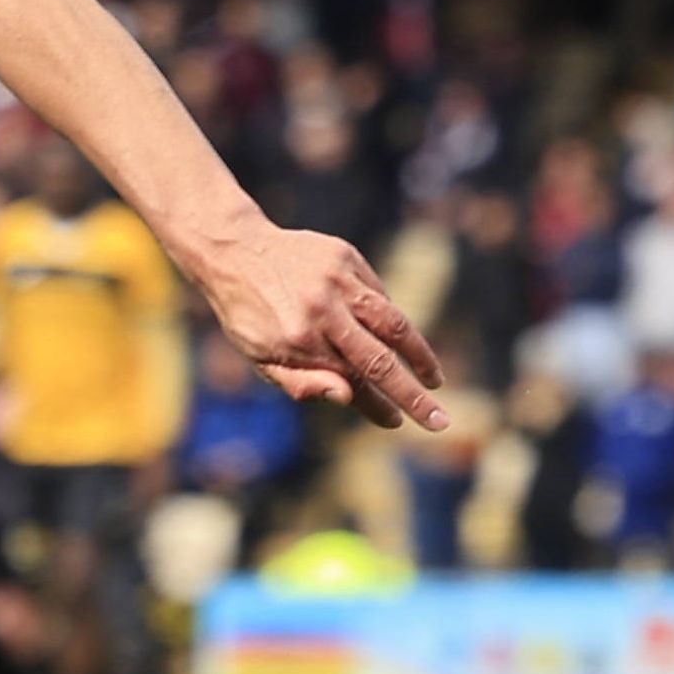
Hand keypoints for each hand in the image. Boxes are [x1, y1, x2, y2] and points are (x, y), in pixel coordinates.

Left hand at [199, 221, 446, 430]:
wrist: (234, 251)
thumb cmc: (247, 314)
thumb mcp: (258, 357)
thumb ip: (301, 382)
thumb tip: (348, 397)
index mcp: (298, 341)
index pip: (351, 383)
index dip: (377, 407)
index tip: (397, 423)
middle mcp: (322, 310)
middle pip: (381, 360)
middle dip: (414, 395)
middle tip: (440, 421)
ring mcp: (337, 280)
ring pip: (394, 323)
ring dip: (419, 355)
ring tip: (434, 379)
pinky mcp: (346, 257)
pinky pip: (378, 295)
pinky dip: (388, 319)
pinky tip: (389, 337)